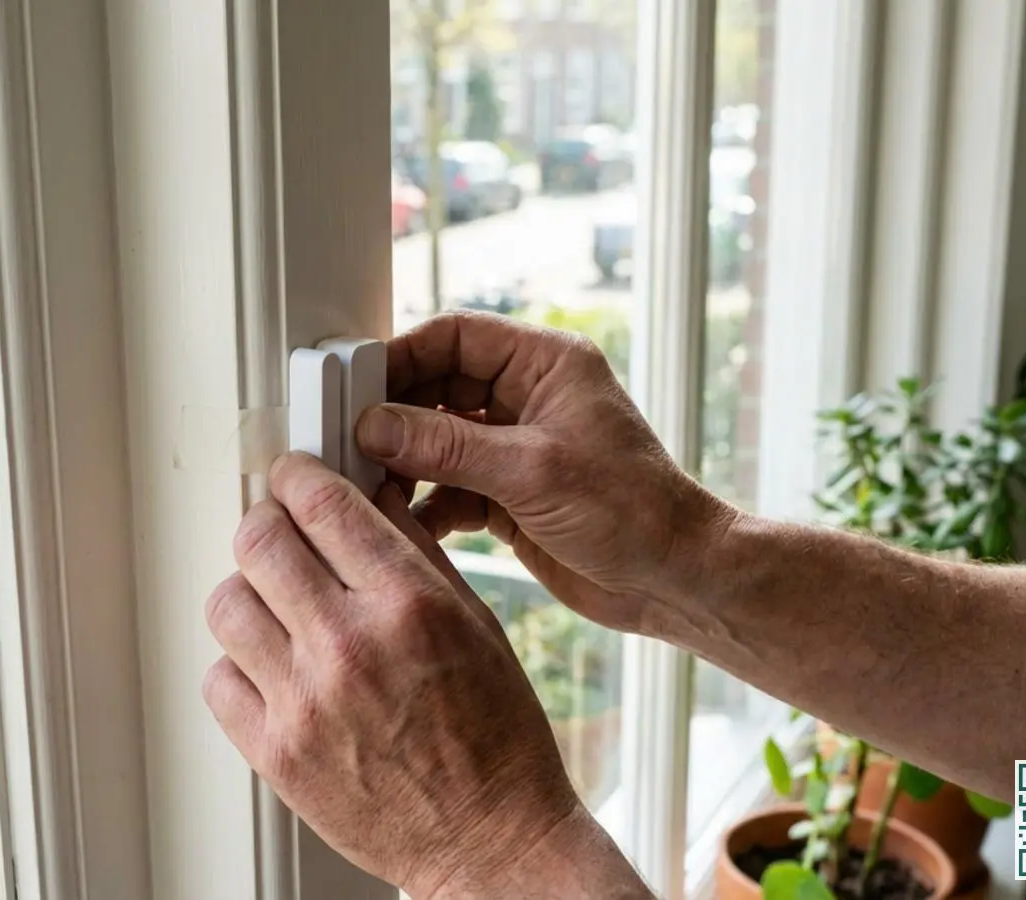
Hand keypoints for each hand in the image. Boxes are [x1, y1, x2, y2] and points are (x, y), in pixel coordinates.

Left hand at [202, 453, 631, 898]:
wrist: (489, 839)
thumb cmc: (495, 737)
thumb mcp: (476, 623)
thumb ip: (413, 553)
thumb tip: (366, 496)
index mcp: (409, 605)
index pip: (321, 503)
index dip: (297, 477)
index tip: (293, 479)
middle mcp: (350, 646)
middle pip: (258, 541)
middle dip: (267, 524)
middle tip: (281, 535)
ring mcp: (305, 702)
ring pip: (226, 604)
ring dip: (249, 594)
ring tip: (279, 609)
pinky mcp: (276, 753)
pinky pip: (218, 679)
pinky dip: (239, 666)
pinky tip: (275, 670)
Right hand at [355, 310, 734, 634]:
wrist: (675, 580)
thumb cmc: (634, 512)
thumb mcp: (531, 471)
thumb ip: (447, 445)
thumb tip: (375, 424)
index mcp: (546, 365)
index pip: (455, 336)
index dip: (402, 357)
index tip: (358, 387)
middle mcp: (528, 398)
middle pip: (436, 386)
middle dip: (394, 416)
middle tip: (350, 441)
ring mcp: (516, 447)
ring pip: (437, 439)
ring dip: (404, 464)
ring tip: (370, 486)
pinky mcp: (508, 494)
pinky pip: (448, 486)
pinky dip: (424, 503)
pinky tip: (405, 523)